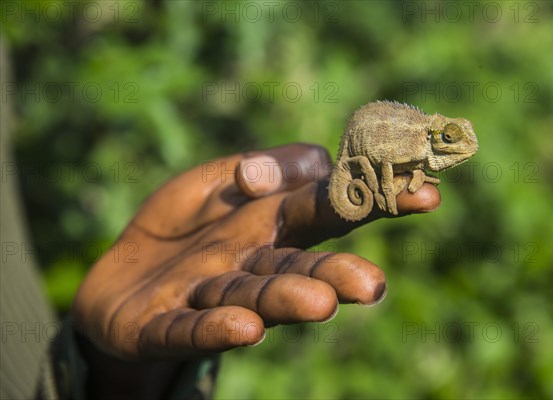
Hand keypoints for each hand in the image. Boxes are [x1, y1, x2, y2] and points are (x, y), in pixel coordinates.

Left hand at [72, 144, 439, 396]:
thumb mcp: (216, 181)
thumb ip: (267, 167)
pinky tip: (244, 328)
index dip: (373, 200)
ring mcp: (208, 298)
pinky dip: (216, 328)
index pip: (327, 208)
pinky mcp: (162, 327)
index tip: (425, 193)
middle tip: (372, 283)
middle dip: (333, 272)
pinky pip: (189, 327)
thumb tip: (313, 164)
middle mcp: (250, 263)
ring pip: (251, 295)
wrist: (118, 278)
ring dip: (285, 299)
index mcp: (269, 223)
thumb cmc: (181, 228)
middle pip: (297, 265)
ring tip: (321, 303)